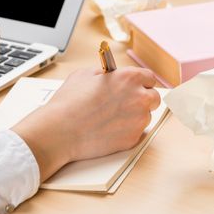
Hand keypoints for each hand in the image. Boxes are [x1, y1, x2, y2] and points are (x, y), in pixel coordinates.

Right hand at [13, 67, 160, 180]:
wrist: (60, 131)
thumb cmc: (69, 102)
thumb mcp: (84, 75)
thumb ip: (104, 74)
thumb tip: (109, 77)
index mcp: (129, 78)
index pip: (149, 78)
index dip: (140, 82)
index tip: (135, 87)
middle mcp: (139, 98)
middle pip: (153, 98)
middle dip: (142, 100)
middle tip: (126, 103)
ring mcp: (138, 120)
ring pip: (145, 117)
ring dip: (133, 117)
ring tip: (111, 119)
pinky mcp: (133, 139)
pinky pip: (136, 133)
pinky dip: (125, 132)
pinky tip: (108, 130)